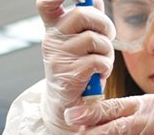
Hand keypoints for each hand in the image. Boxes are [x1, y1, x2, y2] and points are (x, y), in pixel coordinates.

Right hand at [37, 0, 114, 134]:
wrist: (66, 104)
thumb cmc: (77, 69)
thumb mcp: (80, 42)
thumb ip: (88, 20)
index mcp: (53, 27)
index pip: (46, 4)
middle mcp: (51, 38)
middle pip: (83, 14)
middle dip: (104, 24)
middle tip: (107, 37)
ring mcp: (58, 55)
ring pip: (95, 39)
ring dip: (107, 51)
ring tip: (101, 62)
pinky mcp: (69, 73)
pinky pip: (99, 60)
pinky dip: (106, 67)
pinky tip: (98, 74)